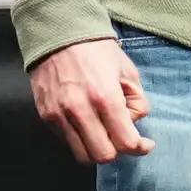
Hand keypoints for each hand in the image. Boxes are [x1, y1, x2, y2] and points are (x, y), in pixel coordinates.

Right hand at [29, 36, 149, 164]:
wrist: (59, 34)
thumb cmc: (98, 51)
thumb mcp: (128, 72)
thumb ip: (138, 102)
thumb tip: (133, 123)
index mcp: (105, 97)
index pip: (125, 142)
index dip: (139, 148)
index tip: (145, 144)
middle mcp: (80, 110)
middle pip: (104, 156)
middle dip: (117, 150)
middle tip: (122, 137)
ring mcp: (60, 115)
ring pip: (83, 155)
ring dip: (97, 149)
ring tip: (103, 133)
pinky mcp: (46, 115)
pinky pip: (67, 141)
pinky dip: (80, 139)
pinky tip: (87, 123)